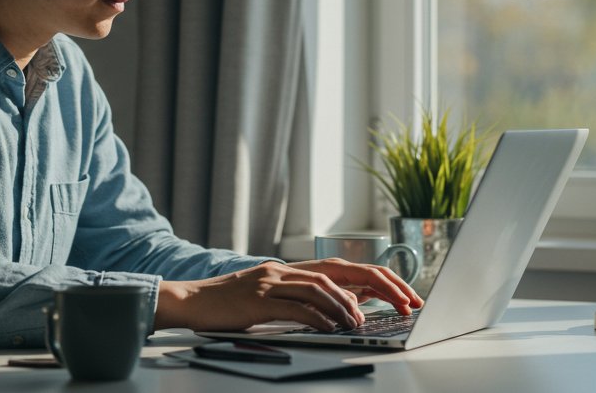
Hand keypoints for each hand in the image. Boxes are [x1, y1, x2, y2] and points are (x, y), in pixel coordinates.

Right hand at [153, 258, 422, 331]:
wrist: (191, 301)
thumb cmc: (230, 305)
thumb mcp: (271, 297)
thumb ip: (303, 299)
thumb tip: (343, 308)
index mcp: (292, 269)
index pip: (345, 267)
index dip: (378, 278)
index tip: (404, 294)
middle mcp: (285, 269)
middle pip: (341, 270)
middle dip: (379, 284)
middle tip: (404, 302)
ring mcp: (270, 281)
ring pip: (320, 286)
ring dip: (347, 304)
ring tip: (363, 321)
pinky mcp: (257, 299)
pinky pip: (294, 306)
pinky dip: (317, 317)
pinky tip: (332, 328)